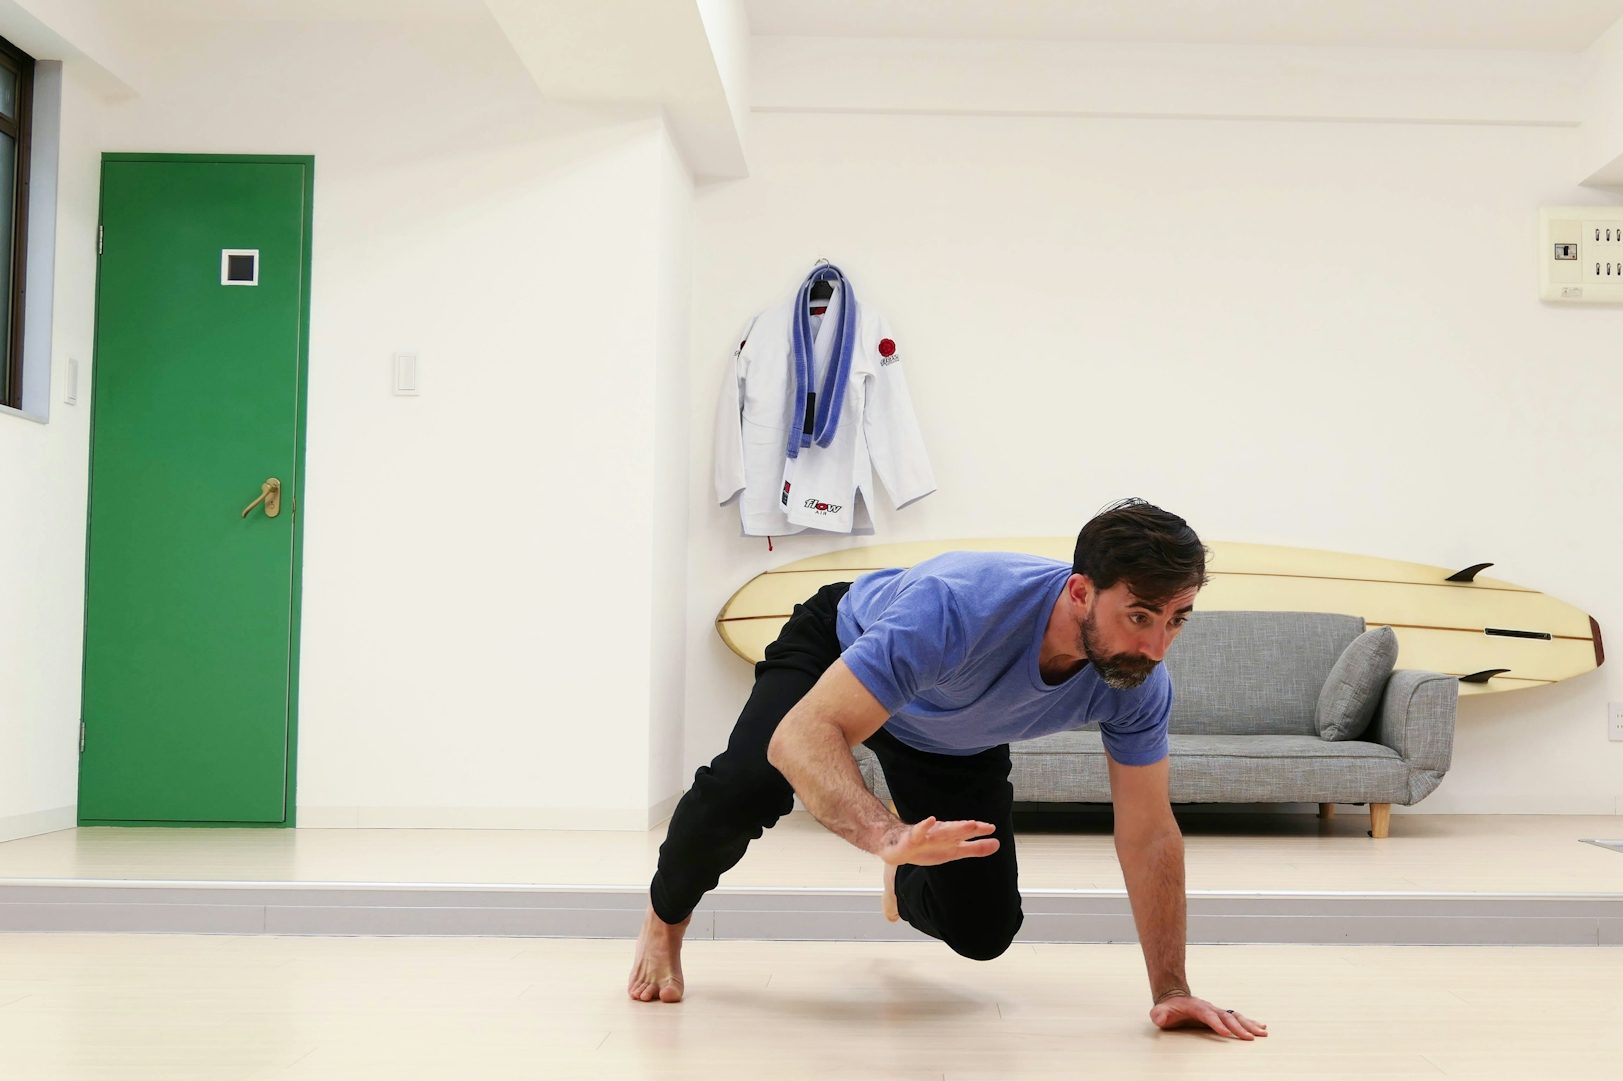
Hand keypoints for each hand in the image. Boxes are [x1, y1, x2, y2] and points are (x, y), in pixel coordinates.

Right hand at [876, 816, 998, 866]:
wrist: (897, 847)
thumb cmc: (927, 848)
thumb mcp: (954, 851)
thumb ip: (975, 848)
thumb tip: (997, 844)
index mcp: (951, 837)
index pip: (966, 833)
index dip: (978, 831)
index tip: (992, 828)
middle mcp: (940, 833)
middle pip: (956, 830)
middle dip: (969, 829)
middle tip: (984, 826)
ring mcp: (926, 835)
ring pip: (941, 831)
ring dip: (954, 827)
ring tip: (967, 824)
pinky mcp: (911, 838)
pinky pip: (918, 831)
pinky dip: (924, 826)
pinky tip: (931, 820)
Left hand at [1151, 994, 1267, 1039]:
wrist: (1174, 999)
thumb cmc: (1168, 1009)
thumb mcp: (1160, 1012)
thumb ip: (1159, 1015)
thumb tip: (1159, 1018)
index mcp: (1197, 1008)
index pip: (1208, 1016)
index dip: (1216, 1024)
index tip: (1225, 1034)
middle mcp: (1210, 1008)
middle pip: (1226, 1017)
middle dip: (1238, 1028)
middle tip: (1249, 1038)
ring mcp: (1217, 1011)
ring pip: (1235, 1016)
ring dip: (1249, 1024)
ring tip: (1262, 1032)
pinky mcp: (1221, 1015)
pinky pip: (1237, 1018)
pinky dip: (1249, 1022)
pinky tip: (1261, 1027)